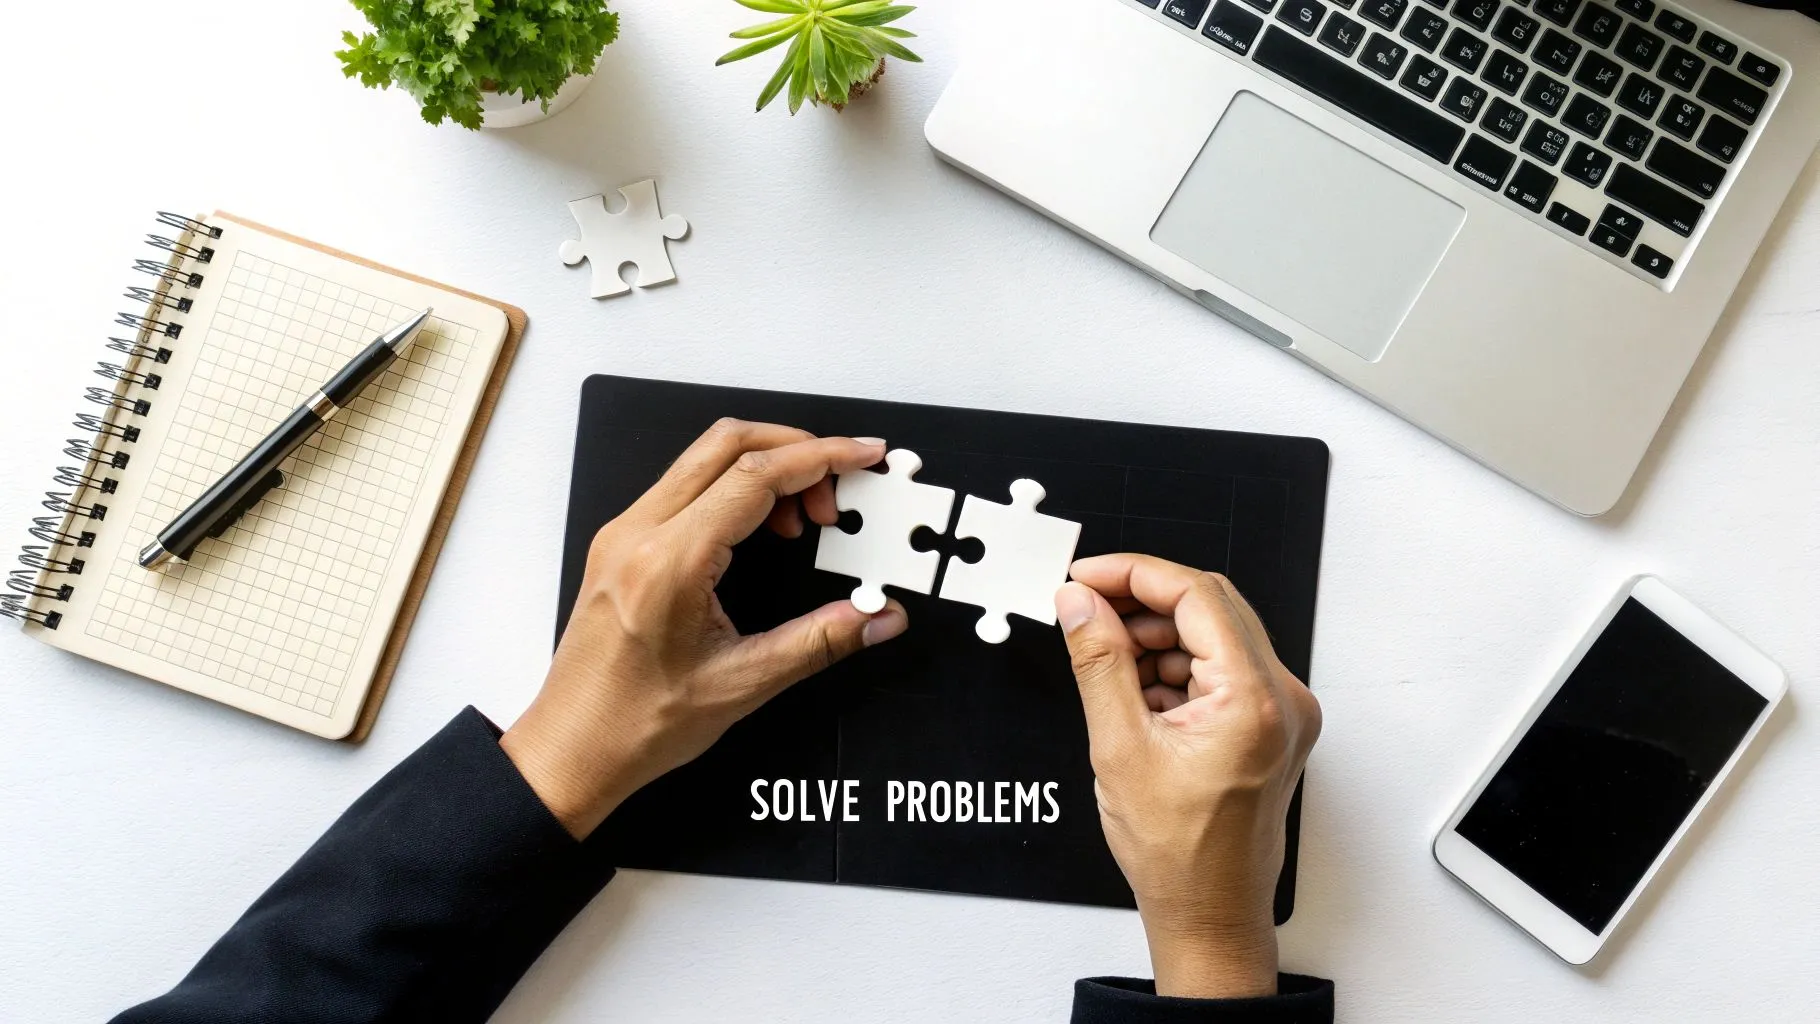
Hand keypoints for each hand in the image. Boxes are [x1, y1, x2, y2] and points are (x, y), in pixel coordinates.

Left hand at [501, 420, 906, 839]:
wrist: (574, 748)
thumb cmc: (635, 724)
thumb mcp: (743, 682)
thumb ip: (821, 641)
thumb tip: (876, 616)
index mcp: (668, 563)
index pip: (756, 476)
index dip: (821, 457)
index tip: (861, 456)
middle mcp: (638, 534)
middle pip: (728, 443)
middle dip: (797, 450)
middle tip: (840, 489)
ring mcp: (625, 534)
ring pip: (705, 458)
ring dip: (766, 469)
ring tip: (804, 518)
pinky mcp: (623, 543)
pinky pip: (685, 486)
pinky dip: (735, 488)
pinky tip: (763, 529)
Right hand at [1055, 555, 1320, 999]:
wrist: (1209, 914)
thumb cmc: (1178, 855)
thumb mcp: (1119, 747)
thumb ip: (1098, 662)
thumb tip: (1079, 604)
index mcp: (1253, 699)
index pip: (1196, 595)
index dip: (1133, 574)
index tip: (1086, 577)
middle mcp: (1281, 699)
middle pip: (1209, 608)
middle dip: (1141, 603)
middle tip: (1085, 609)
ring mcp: (1281, 713)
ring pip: (1213, 636)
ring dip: (1156, 637)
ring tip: (1105, 660)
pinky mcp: (1269, 727)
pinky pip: (1220, 669)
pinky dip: (1175, 668)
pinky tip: (1135, 693)